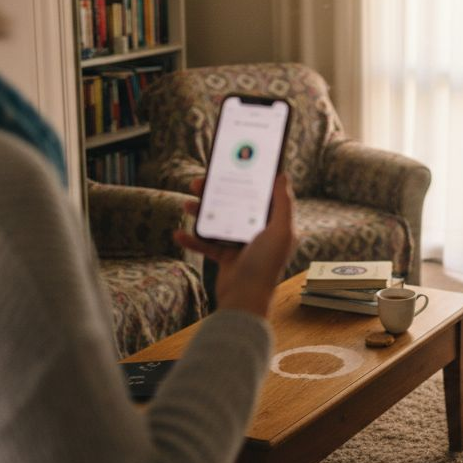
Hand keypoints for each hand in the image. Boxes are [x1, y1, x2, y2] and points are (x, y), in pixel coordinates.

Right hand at [174, 174, 297, 317]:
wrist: (245, 300)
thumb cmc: (265, 265)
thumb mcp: (281, 230)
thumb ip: (283, 203)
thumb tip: (282, 175)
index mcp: (276, 224)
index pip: (264, 194)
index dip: (251, 178)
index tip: (238, 161)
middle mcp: (260, 233)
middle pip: (237, 205)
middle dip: (218, 192)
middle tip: (201, 180)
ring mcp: (242, 245)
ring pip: (219, 221)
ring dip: (201, 212)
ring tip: (187, 204)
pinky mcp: (227, 258)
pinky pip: (207, 245)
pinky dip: (193, 240)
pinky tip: (179, 234)